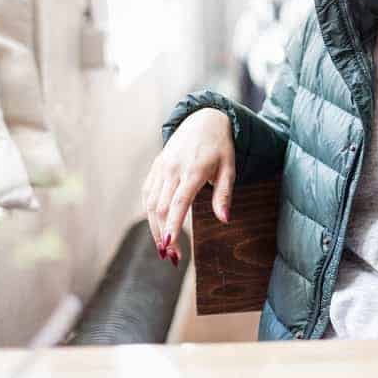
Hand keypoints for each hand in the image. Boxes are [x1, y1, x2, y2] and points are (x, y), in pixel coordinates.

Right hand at [141, 108, 234, 265]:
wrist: (203, 119)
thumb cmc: (220, 146)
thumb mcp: (229, 168)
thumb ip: (224, 194)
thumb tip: (225, 219)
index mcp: (193, 170)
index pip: (179, 202)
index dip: (172, 225)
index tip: (169, 244)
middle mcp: (172, 169)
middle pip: (161, 208)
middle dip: (163, 235)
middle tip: (172, 258)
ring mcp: (161, 168)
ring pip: (150, 203)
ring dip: (154, 228)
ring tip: (164, 249)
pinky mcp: (155, 168)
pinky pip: (147, 194)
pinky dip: (150, 213)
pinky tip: (157, 228)